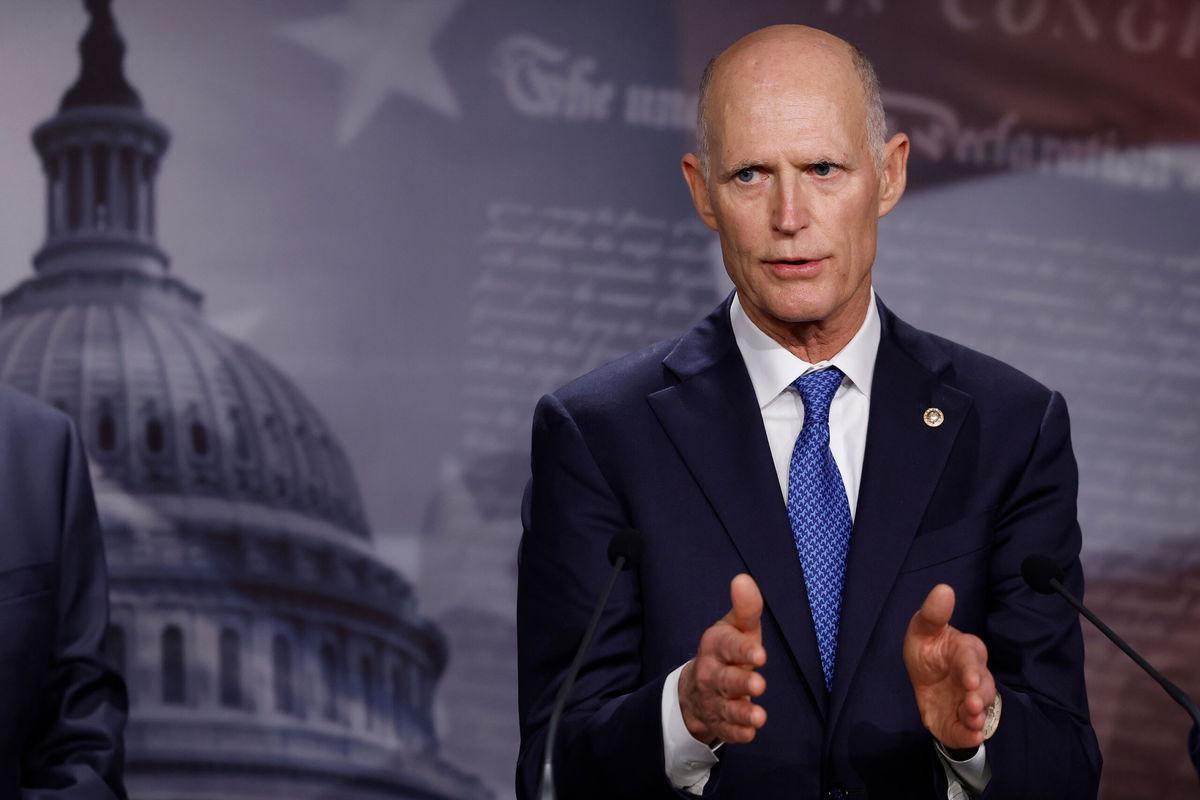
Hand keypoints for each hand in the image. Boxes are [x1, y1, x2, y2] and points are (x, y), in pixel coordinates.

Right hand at [678, 574, 767, 744]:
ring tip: (759, 716)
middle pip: (725, 678)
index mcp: (715, 646)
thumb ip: (745, 607)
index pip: (728, 646)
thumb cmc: (727, 651)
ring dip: (741, 711)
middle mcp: (710, 673)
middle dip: (741, 681)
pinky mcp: (719, 721)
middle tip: (759, 684)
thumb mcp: (735, 627)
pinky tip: (750, 732)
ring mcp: (713, 699)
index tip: (760, 653)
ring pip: (726, 706)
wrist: (697, 687)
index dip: (743, 649)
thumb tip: (743, 579)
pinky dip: (737, 732)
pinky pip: (726, 730)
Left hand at [903, 584, 995, 753]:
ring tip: (972, 719)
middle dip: (979, 695)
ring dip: (977, 716)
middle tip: (973, 703)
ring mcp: (970, 701)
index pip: (971, 659)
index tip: (969, 680)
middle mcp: (974, 677)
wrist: (925, 681)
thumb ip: (934, 614)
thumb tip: (944, 589)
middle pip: (983, 687)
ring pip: (981, 709)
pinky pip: (970, 731)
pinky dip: (971, 735)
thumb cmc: (928, 650)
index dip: (972, 670)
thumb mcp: (923, 630)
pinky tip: (972, 736)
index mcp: (966, 652)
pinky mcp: (962, 722)